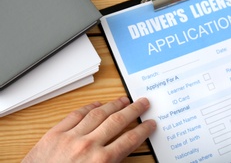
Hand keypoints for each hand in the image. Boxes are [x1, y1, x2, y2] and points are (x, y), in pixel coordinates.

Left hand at [22, 97, 155, 162]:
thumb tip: (124, 155)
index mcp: (101, 162)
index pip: (129, 140)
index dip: (143, 130)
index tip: (150, 124)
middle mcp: (88, 146)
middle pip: (117, 122)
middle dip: (133, 111)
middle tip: (142, 103)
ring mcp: (71, 138)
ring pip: (98, 114)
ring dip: (113, 105)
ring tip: (123, 100)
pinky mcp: (55, 135)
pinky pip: (75, 115)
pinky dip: (88, 108)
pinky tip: (96, 104)